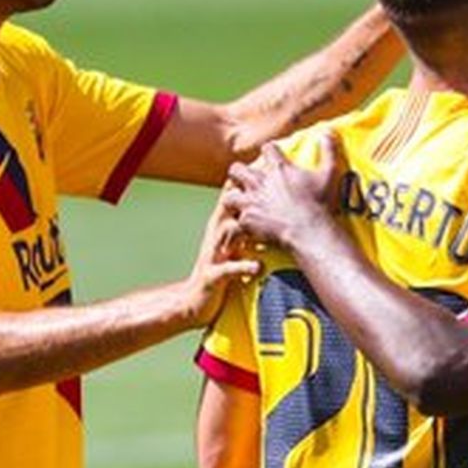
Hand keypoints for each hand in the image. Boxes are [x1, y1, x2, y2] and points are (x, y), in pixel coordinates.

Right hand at [179, 191, 262, 326]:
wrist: (195, 301)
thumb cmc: (222, 269)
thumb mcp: (234, 244)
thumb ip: (248, 226)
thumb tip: (272, 209)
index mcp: (222, 226)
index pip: (232, 197)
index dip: (247, 181)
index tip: (268, 166)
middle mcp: (215, 235)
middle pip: (227, 208)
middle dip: (244, 197)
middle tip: (268, 188)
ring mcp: (213, 255)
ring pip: (225, 234)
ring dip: (242, 229)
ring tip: (264, 227)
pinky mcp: (213, 277)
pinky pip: (227, 270)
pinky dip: (242, 266)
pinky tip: (258, 266)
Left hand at [223, 134, 345, 251]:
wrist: (309, 230)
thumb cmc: (319, 203)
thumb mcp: (329, 174)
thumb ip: (328, 151)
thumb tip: (328, 132)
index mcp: (278, 169)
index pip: (267, 149)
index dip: (269, 151)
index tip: (272, 156)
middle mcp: (260, 183)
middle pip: (237, 169)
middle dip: (240, 174)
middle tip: (247, 181)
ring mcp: (251, 202)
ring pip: (229, 196)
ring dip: (235, 199)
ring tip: (242, 205)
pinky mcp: (248, 220)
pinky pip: (237, 221)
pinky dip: (243, 224)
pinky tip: (249, 226)